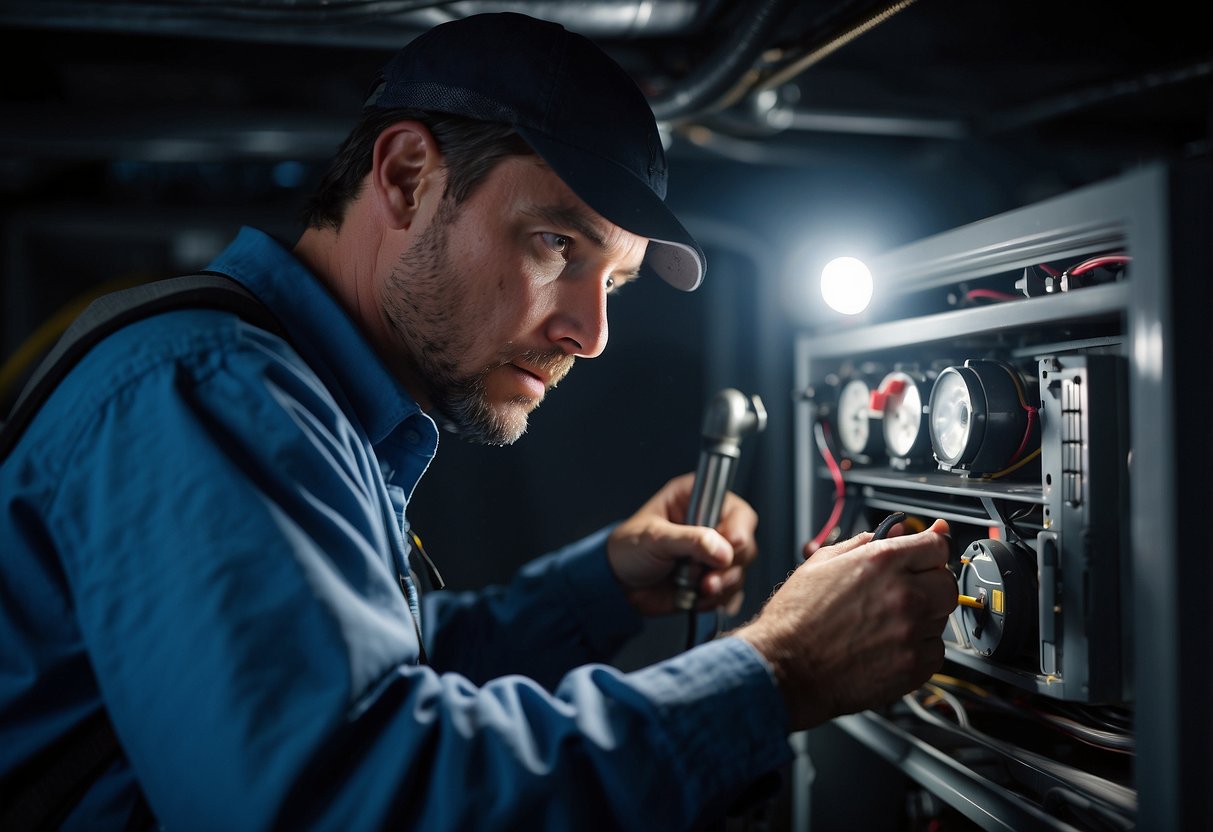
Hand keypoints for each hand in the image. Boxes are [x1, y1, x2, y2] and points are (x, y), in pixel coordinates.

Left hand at [607, 473, 758, 616]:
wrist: (618, 586)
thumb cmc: (629, 549)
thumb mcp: (655, 538)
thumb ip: (690, 540)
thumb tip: (724, 550)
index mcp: (697, 501)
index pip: (736, 511)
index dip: (738, 530)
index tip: (729, 547)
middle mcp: (711, 526)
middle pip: (745, 543)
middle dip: (729, 565)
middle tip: (707, 578)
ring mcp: (714, 555)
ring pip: (740, 570)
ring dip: (723, 584)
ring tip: (698, 589)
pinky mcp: (713, 579)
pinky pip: (731, 592)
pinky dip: (717, 599)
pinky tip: (696, 599)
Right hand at [733, 519, 955, 730]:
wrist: (786, 668)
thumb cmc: (796, 619)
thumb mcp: (822, 563)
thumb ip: (865, 542)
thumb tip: (897, 530)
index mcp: (881, 561)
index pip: (937, 545)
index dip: (930, 550)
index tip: (927, 557)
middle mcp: (903, 594)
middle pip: (947, 582)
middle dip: (930, 585)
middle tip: (903, 594)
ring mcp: (911, 632)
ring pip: (941, 618)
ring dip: (923, 618)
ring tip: (884, 624)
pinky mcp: (914, 666)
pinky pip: (935, 651)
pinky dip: (918, 649)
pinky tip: (888, 647)